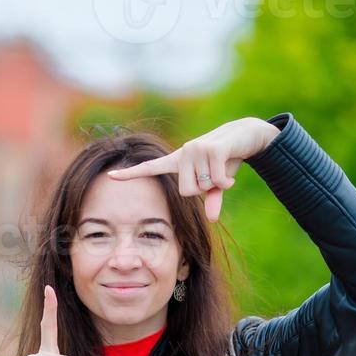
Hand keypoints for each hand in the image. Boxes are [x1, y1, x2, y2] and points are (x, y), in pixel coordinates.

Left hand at [107, 117, 280, 222]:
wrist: (245, 136)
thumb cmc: (226, 161)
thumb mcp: (216, 184)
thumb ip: (211, 200)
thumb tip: (212, 219)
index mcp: (177, 162)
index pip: (149, 169)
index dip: (130, 174)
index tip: (110, 176)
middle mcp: (182, 153)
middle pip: (186, 193)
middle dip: (204, 191)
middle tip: (214, 175)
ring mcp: (195, 149)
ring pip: (202, 187)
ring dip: (218, 183)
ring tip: (222, 168)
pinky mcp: (211, 148)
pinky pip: (217, 180)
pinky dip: (227, 181)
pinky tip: (230, 169)